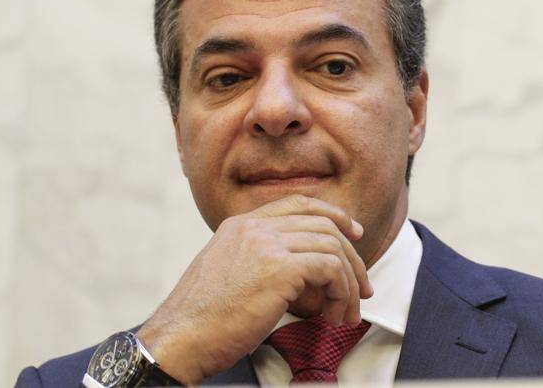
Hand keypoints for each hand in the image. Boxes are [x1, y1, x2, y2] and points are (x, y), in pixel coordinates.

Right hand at [136, 195, 373, 384]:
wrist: (180, 338)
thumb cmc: (202, 319)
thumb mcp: (227, 272)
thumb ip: (257, 259)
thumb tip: (299, 271)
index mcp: (240, 224)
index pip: (299, 204)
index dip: (333, 216)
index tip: (353, 234)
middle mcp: (255, 227)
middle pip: (323, 226)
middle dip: (351, 257)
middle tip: (361, 288)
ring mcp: (267, 244)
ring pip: (332, 248)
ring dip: (349, 283)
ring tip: (347, 312)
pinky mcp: (279, 269)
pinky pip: (331, 269)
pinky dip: (342, 292)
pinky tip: (334, 314)